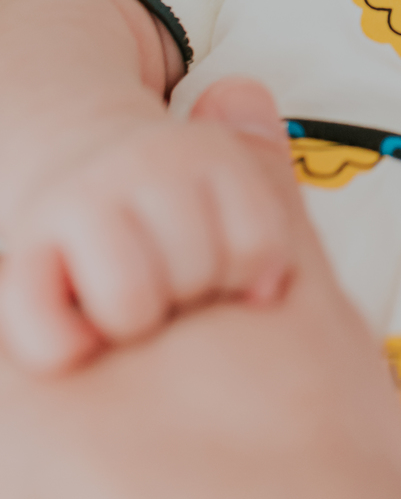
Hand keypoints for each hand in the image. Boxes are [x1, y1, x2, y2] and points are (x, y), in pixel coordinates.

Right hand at [0, 79, 295, 373]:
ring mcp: (81, 198)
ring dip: (134, 319)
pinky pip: (51, 333)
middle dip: (190, 293)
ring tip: (135, 298)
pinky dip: (64, 345)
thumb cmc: (180, 206)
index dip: (249, 277)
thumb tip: (264, 294)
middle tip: (172, 279)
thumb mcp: (241, 191)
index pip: (256, 246)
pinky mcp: (26, 246)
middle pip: (194, 274)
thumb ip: (275, 228)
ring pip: (129, 304)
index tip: (229, 272)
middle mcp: (146, 162)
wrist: (86, 160)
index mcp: (213, 153)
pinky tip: (83, 332)